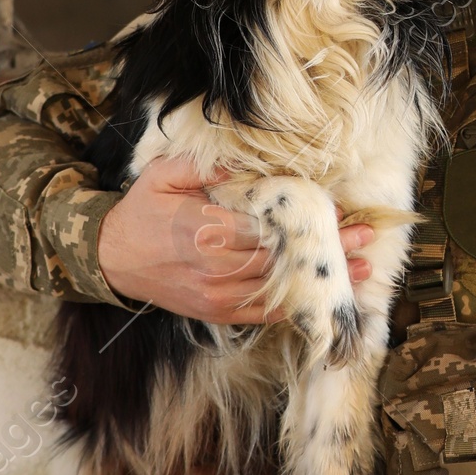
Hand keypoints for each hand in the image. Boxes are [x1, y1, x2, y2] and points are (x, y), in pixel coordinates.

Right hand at [95, 155, 372, 320]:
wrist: (110, 259)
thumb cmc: (141, 211)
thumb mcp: (164, 174)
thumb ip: (205, 165)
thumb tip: (246, 160)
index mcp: (206, 229)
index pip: (268, 227)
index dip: (306, 222)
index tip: (339, 210)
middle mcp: (216, 267)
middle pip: (282, 260)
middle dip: (326, 251)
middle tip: (364, 240)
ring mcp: (217, 296)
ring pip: (279, 290)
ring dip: (320, 281)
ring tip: (359, 271)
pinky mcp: (216, 313)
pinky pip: (263, 314)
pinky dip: (294, 306)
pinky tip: (322, 298)